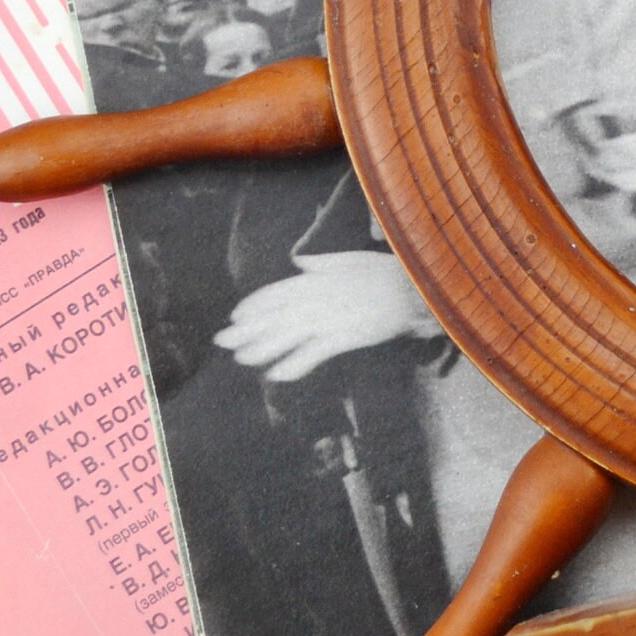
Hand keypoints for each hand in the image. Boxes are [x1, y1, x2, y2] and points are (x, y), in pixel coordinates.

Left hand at [216, 254, 427, 381]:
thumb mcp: (349, 259)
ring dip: (261, 349)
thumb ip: (320, 263)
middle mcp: (316, 298)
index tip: (235, 316)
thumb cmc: (385, 272)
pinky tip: (276, 375)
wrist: (414, 289)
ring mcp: (328, 318)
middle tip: (221, 341)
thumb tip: (298, 263)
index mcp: (316, 279)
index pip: (275, 293)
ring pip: (285, 336)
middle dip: (246, 329)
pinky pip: (312, 354)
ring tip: (242, 359)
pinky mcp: (344, 337)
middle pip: (272, 316)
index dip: (253, 306)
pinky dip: (293, 365)